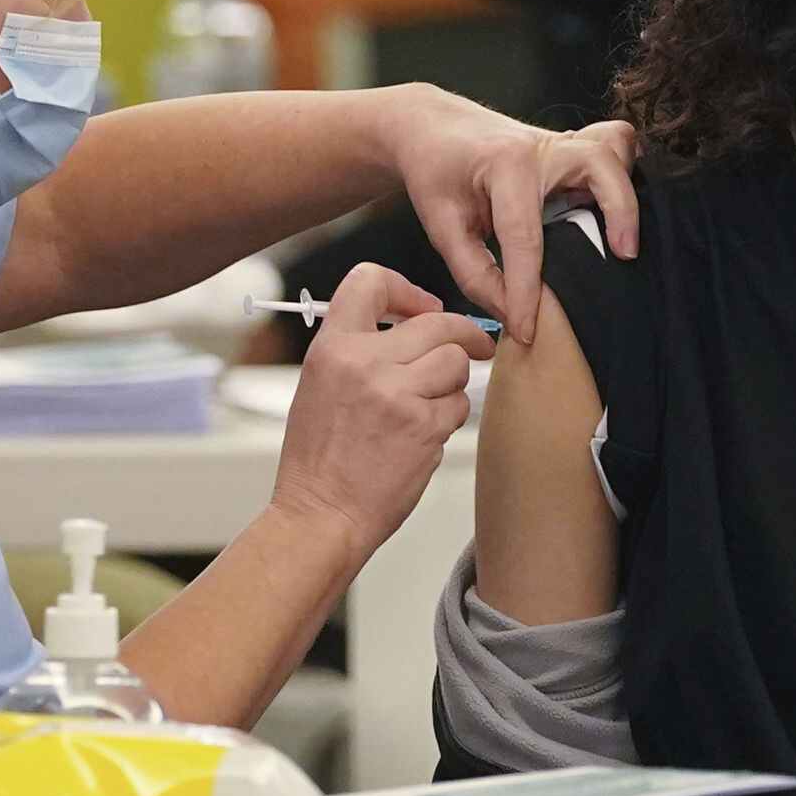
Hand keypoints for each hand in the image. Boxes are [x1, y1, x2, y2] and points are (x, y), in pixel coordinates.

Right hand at [266, 261, 497, 558]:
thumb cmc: (320, 460)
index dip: (408, 290)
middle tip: (476, 344)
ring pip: (456, 361)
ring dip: (452, 382)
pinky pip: (458, 405)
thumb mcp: (320, 386)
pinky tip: (422, 436)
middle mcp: (365, 363)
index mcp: (332, 347)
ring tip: (427, 406)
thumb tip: (411, 325)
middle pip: (438, 322)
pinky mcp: (424, 426)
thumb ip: (360, 349)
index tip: (425, 308)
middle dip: (463, 333)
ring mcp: (397, 394)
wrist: (321, 515)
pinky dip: (449, 418)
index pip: (371, 281)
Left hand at [382, 85, 638, 346]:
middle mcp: (540, 146)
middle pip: (600, 165)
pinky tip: (612, 207)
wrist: (431, 126)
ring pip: (614, 148)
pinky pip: (612, 149)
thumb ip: (474, 273)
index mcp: (504, 164)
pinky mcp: (569, 148)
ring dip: (625, 188)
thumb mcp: (441, 226)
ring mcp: (559, 142)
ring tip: (622, 235)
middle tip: (623, 256)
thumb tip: (511, 312)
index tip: (527, 329)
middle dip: (619, 210)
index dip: (527, 291)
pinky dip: (621, 174)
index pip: (525, 236)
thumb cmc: (434, 171)